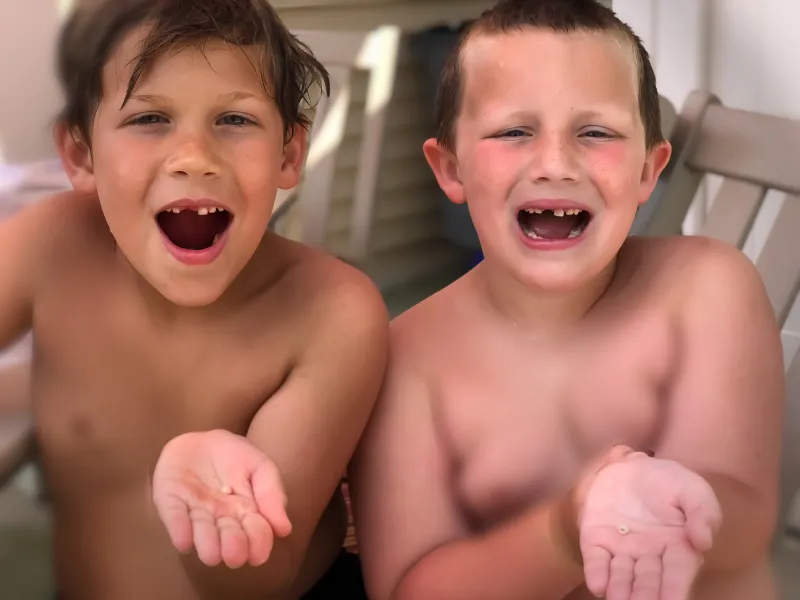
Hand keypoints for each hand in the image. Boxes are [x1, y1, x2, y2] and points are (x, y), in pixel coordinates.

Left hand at [152, 429, 291, 568]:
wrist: (201, 439)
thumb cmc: (234, 456)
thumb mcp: (260, 466)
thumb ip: (272, 492)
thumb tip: (284, 529)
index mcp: (246, 513)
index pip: (255, 532)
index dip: (258, 544)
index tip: (258, 554)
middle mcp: (220, 519)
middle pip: (228, 538)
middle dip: (232, 547)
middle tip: (234, 555)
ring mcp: (195, 511)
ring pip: (201, 532)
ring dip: (206, 543)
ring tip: (212, 554)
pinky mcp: (170, 501)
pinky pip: (174, 516)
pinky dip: (179, 528)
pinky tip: (183, 541)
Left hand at [579, 450, 721, 599]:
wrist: (633, 466)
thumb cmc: (669, 482)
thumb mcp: (693, 490)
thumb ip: (702, 512)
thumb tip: (704, 542)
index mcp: (679, 548)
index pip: (677, 573)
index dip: (675, 589)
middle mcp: (650, 556)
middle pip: (648, 580)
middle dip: (645, 594)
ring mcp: (622, 550)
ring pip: (621, 576)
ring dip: (620, 590)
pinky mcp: (597, 540)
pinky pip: (596, 559)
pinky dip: (597, 573)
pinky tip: (597, 585)